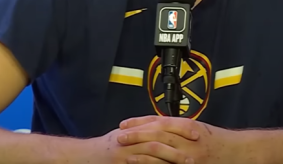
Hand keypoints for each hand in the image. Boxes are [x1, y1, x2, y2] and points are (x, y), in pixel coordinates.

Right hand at [82, 124, 199, 163]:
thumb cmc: (107, 147)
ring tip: (186, 162)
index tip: (195, 131)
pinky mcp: (124, 163)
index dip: (180, 126)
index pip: (162, 123)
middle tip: (195, 149)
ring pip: (153, 151)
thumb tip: (164, 128)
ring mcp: (127, 151)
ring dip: (172, 157)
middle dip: (180, 142)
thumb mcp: (125, 134)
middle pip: (160, 136)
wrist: (86, 156)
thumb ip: (143, 130)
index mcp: (135, 128)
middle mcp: (132, 137)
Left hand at [118, 116, 236, 163]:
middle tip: (119, 136)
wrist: (240, 152)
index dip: (140, 122)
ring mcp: (191, 157)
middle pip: (158, 135)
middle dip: (137, 135)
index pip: (159, 121)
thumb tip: (157, 126)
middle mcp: (189, 140)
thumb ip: (179, 128)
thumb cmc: (220, 141)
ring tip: (126, 154)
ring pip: (162, 153)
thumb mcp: (199, 129)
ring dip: (142, 154)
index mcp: (189, 126)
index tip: (125, 123)